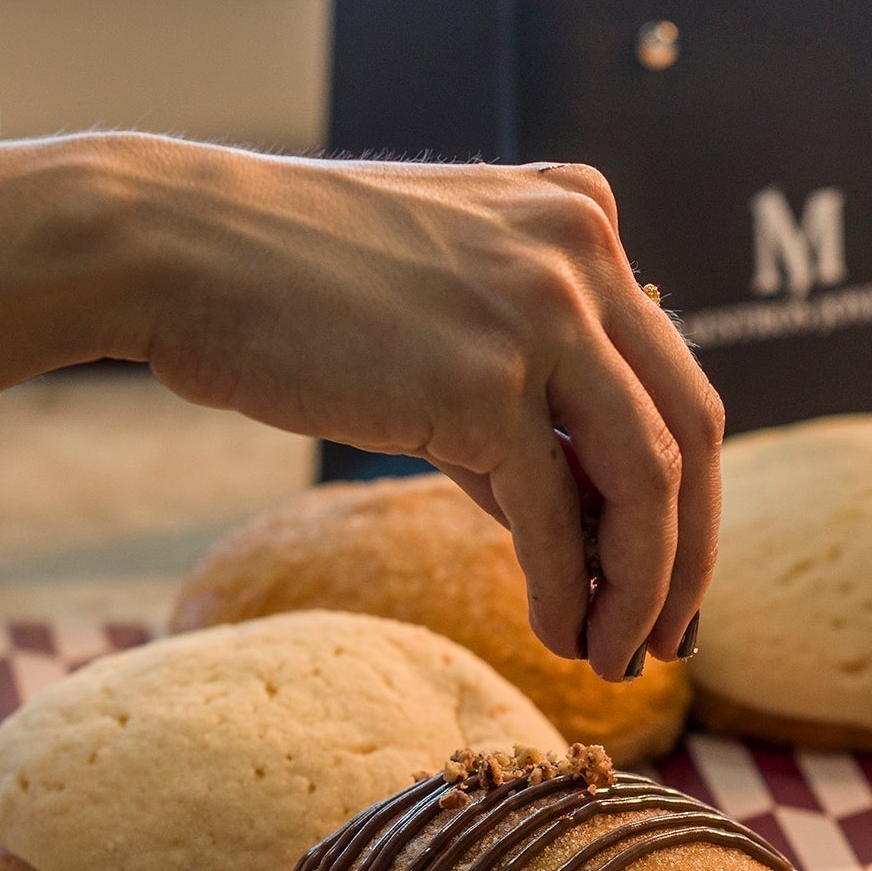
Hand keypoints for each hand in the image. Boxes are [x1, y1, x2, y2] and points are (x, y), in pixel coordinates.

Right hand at [112, 146, 722, 677]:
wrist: (177, 247)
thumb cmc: (285, 280)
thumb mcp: (442, 302)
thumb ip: (523, 379)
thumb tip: (578, 511)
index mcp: (581, 214)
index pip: (669, 370)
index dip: (685, 483)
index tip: (669, 565)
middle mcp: (583, 252)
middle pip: (693, 425)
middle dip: (692, 547)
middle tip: (674, 631)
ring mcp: (543, 313)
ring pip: (648, 479)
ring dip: (646, 586)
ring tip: (620, 655)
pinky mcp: (485, 383)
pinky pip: (556, 516)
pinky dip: (568, 591)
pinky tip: (558, 636)